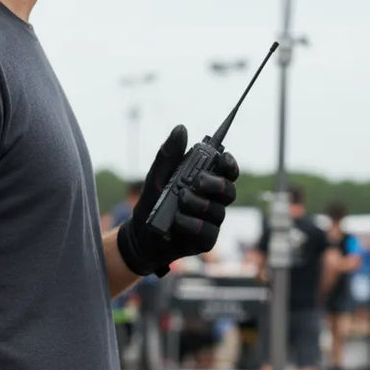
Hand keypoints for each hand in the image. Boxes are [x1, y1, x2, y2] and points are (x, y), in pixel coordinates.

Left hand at [116, 125, 238, 276]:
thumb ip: (169, 154)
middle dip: (216, 184)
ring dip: (198, 204)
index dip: (230, 164)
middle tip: (197, 181)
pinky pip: (207, 232)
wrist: (139, 233)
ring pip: (217, 211)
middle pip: (229, 191)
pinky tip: (177, 221)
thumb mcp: (157, 175)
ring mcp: (211, 222)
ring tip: (179, 201)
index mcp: (206, 183)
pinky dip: (191, 224)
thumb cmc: (153, 201)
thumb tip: (181, 128)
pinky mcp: (205, 240)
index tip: (223, 159)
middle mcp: (213, 201)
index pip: (228, 172)